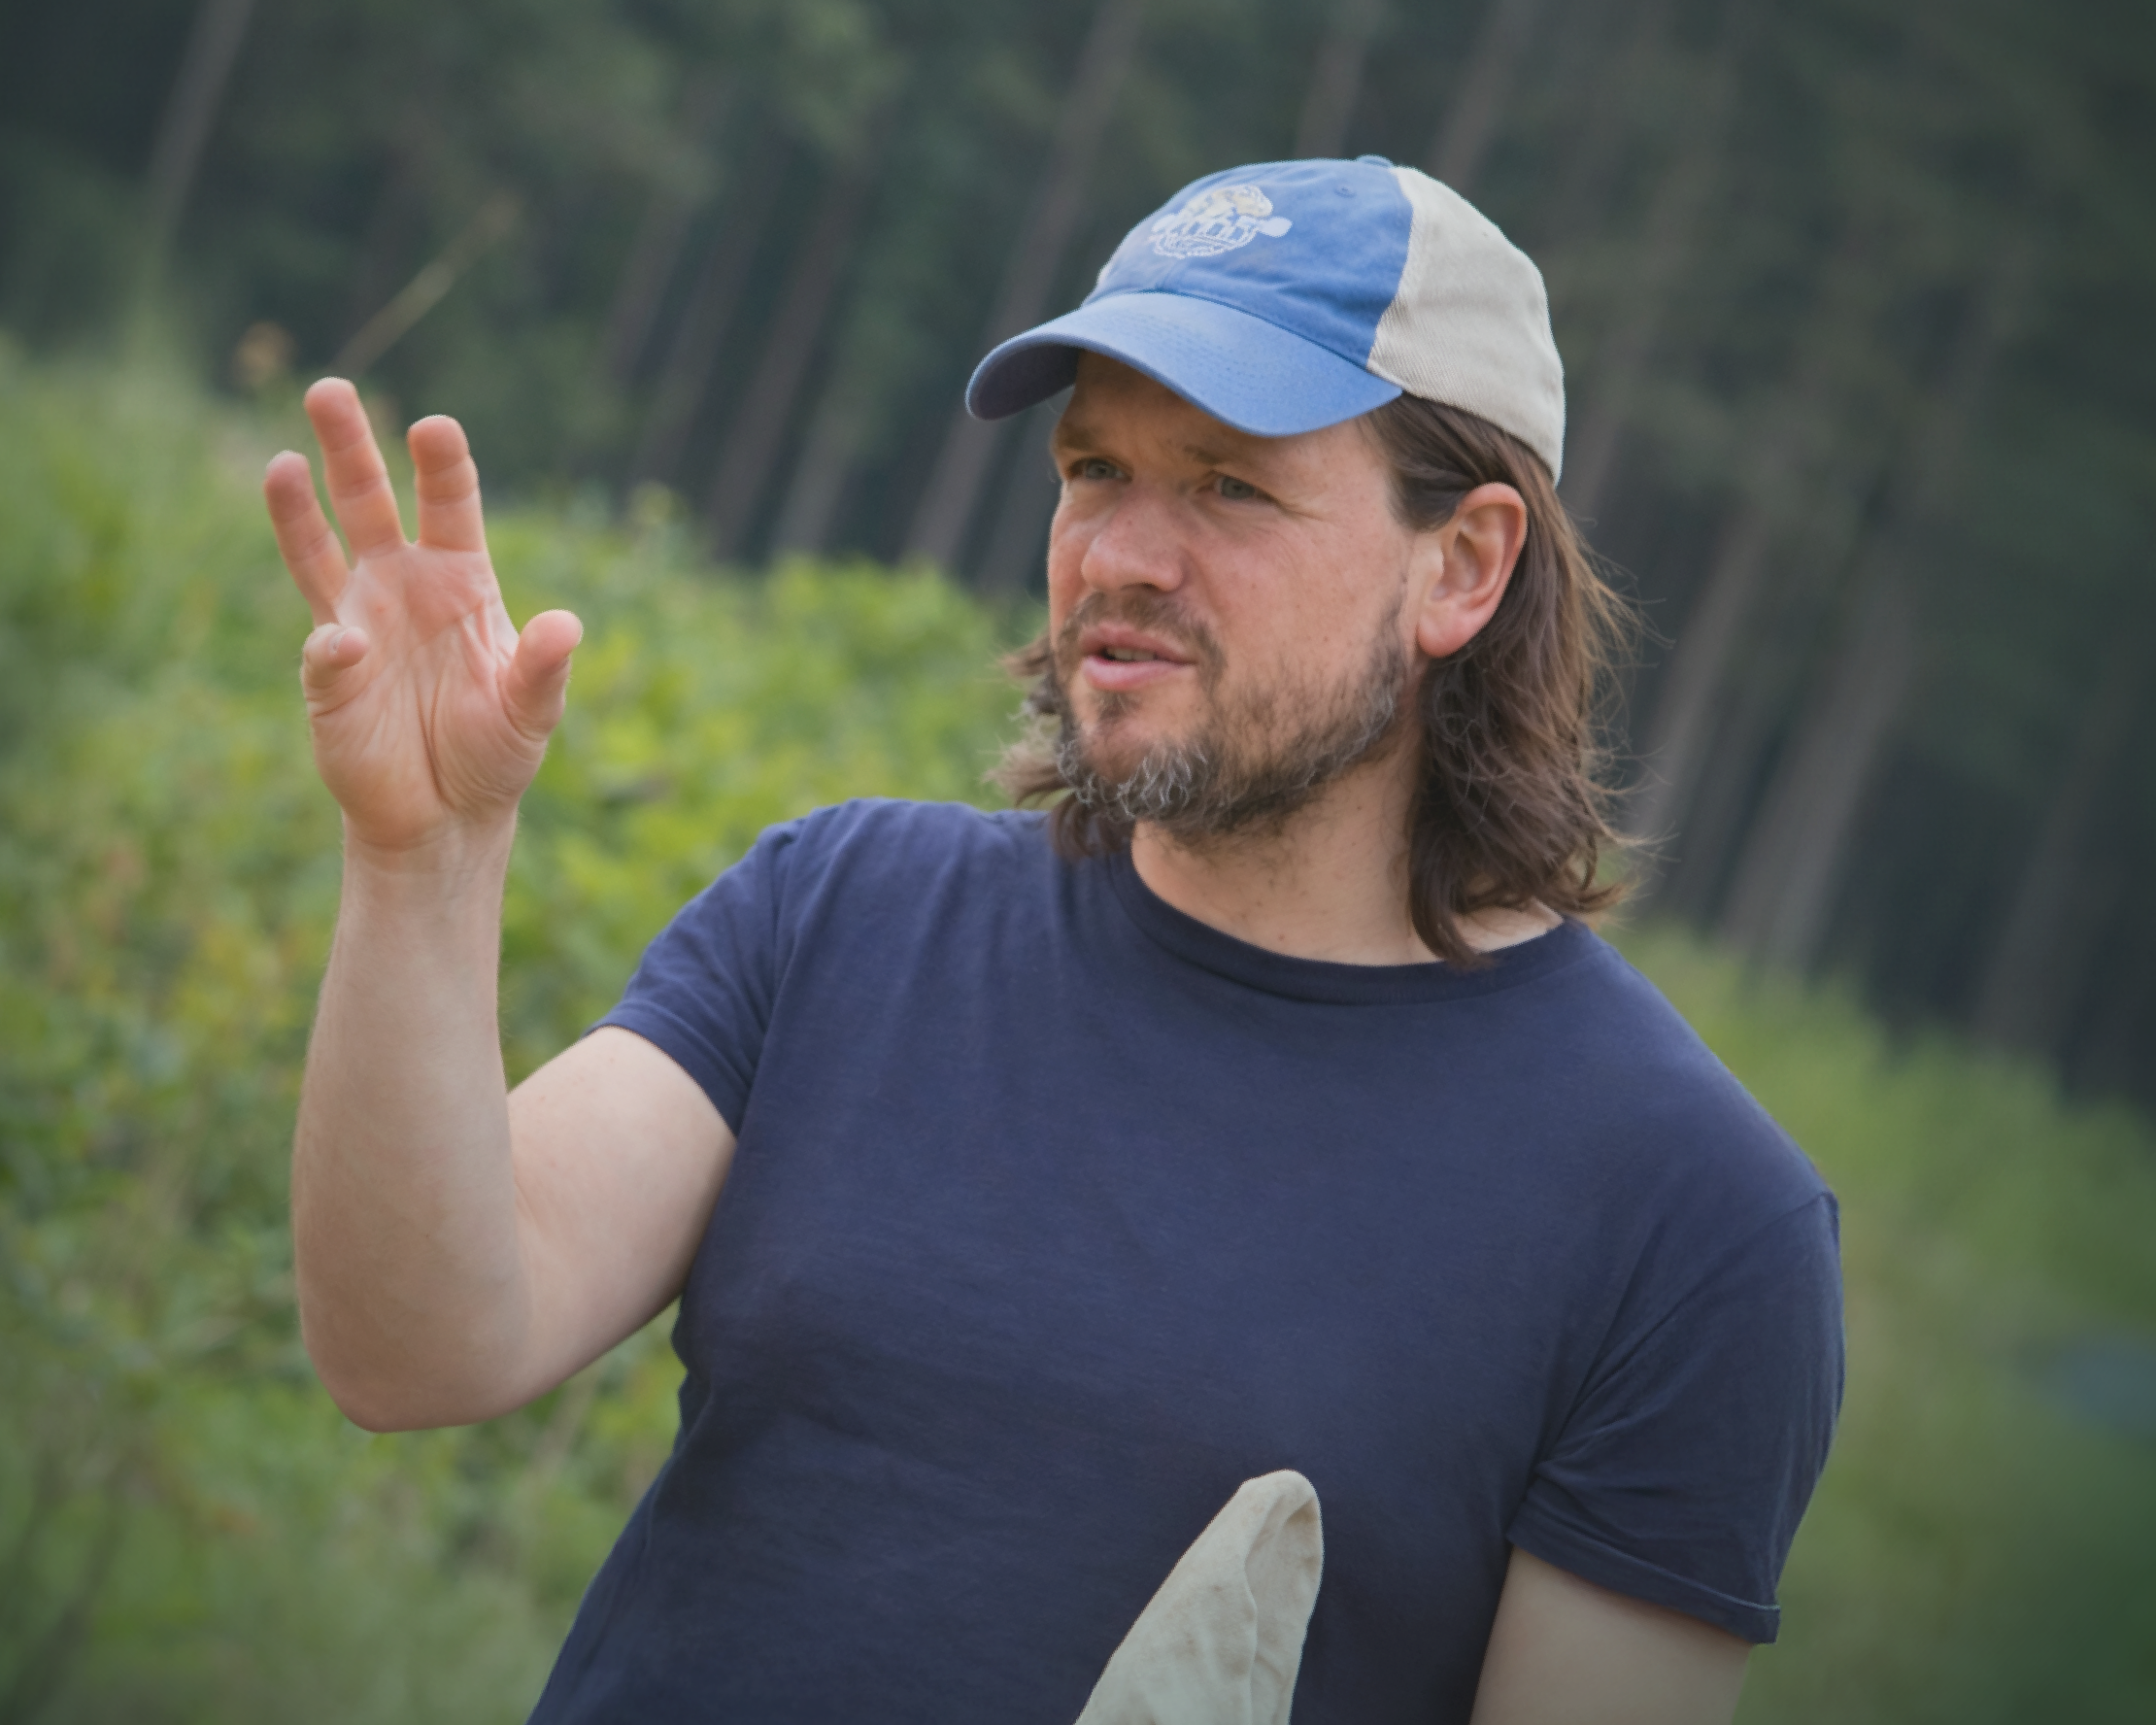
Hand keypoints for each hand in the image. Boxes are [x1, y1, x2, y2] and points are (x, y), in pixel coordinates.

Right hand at [264, 379, 581, 859]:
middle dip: (350, 447)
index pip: (449, 503)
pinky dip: (334, 650)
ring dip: (298, 509)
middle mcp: (400, 585)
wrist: (449, 816)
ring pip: (319, 552)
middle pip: (368, 501)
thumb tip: (566, 626)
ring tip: (282, 462)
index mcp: (459, 577)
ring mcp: (357, 624)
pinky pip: (326, 654)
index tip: (435, 429)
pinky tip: (347, 646)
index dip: (442, 464)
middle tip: (331, 389)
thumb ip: (545, 668)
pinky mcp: (329, 681)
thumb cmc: (495, 751)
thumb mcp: (534, 710)